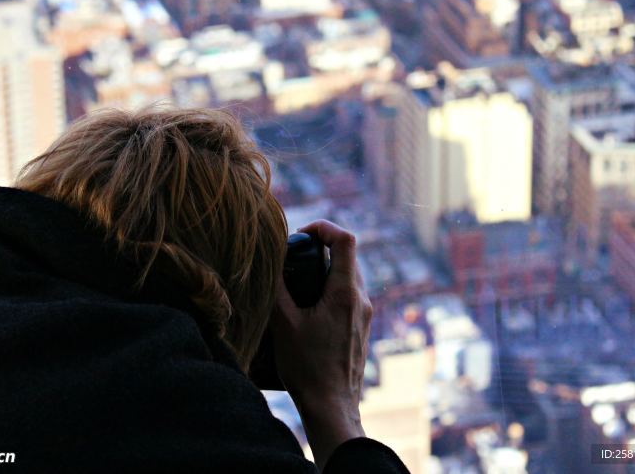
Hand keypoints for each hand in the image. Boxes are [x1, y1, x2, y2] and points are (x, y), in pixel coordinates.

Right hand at [271, 220, 373, 470]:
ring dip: (325, 271)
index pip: (346, 240)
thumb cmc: (308, 368)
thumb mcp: (284, 325)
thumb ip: (277, 289)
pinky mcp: (361, 328)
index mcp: (345, 293)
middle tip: (293, 259)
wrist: (332, 407)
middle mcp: (361, 300)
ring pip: (348, 276)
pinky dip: (330, 289)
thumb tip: (270, 262)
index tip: (301, 235)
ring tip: (297, 284)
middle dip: (320, 250)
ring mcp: (365, 315)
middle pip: (346, 256)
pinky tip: (308, 308)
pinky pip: (349, 296)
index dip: (324, 228)